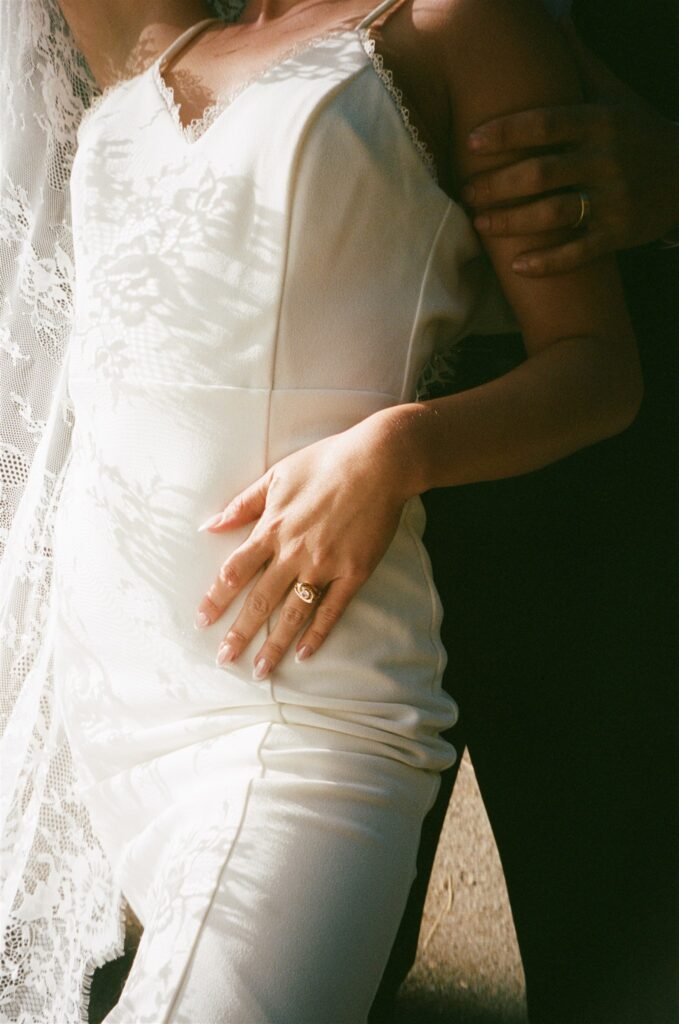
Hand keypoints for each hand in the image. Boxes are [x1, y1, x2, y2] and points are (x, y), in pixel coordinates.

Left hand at [193, 416, 408, 679]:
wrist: (378, 462)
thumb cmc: (326, 462)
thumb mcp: (277, 475)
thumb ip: (243, 504)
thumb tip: (210, 525)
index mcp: (273, 529)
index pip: (235, 571)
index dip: (217, 597)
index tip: (202, 620)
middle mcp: (294, 553)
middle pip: (260, 600)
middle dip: (239, 632)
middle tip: (224, 659)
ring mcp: (325, 565)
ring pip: (293, 613)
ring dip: (274, 644)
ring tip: (260, 670)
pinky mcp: (354, 572)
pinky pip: (332, 609)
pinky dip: (317, 633)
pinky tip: (304, 653)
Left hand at [462, 20, 678, 274]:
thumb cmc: (637, 132)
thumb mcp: (614, 94)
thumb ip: (580, 63)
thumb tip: (554, 21)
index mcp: (600, 122)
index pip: (546, 124)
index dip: (506, 133)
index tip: (471, 140)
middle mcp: (606, 160)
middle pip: (542, 173)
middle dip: (498, 184)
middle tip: (465, 191)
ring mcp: (614, 199)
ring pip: (555, 214)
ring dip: (513, 223)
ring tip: (479, 224)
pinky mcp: (619, 233)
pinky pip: (579, 251)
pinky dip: (548, 261)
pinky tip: (517, 266)